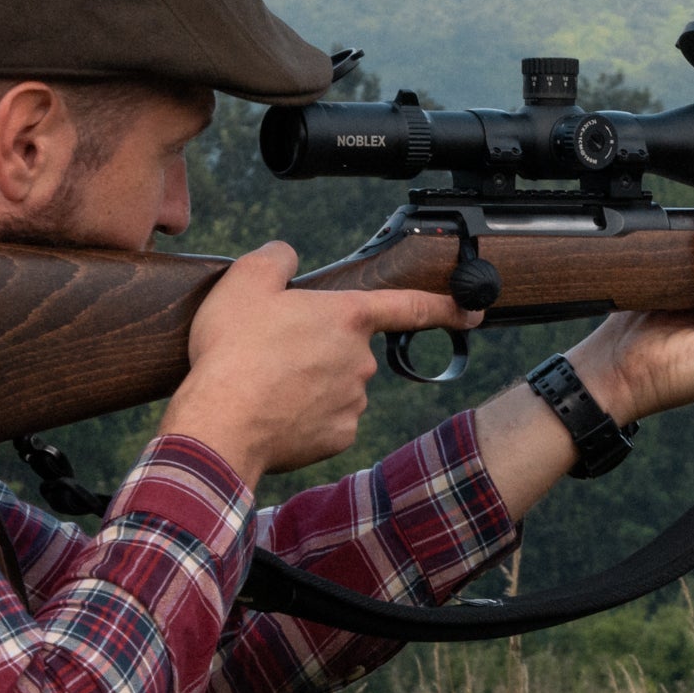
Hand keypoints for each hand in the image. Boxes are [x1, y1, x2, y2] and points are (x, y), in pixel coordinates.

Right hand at [160, 244, 465, 485]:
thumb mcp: (245, 281)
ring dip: (311, 382)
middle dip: (321, 348)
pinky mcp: (339, 436)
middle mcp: (361, 360)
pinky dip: (305, 416)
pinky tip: (275, 411)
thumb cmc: (233, 351)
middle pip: (350, 348)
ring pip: (338, 385)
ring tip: (266, 382)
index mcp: (348, 316)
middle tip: (274, 351)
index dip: (445, 305)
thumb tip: (286, 256)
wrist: (220, 423)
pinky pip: (327, 420)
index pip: (409, 305)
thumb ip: (276, 258)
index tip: (473, 309)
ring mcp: (354, 402)